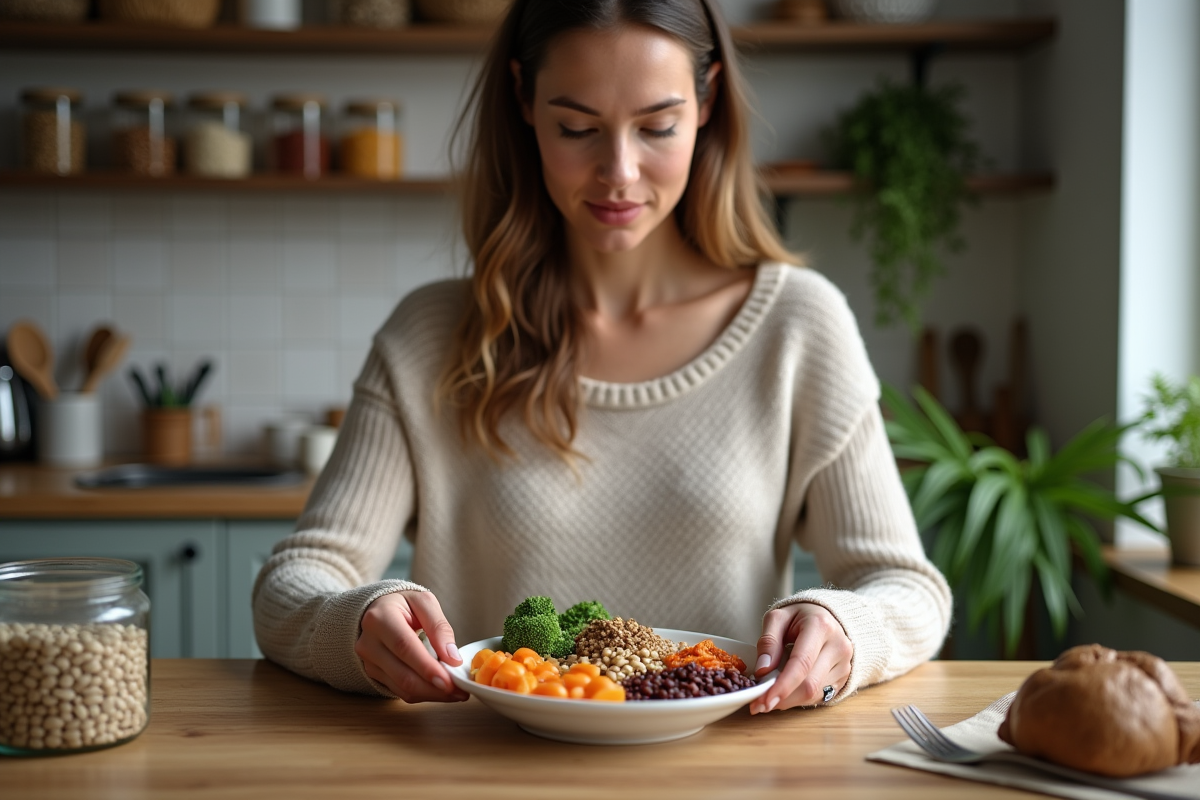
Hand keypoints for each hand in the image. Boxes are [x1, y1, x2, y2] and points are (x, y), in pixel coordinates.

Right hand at [355, 590, 469, 703]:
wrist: (379, 610)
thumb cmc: (404, 605)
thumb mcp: (424, 603)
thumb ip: (439, 627)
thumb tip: (452, 658)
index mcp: (380, 618)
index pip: (404, 647)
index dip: (427, 667)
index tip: (449, 680)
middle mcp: (369, 643)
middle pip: (403, 675)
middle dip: (434, 687)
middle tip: (460, 691)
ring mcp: (369, 662)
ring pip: (402, 688)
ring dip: (431, 694)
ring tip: (455, 691)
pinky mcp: (374, 675)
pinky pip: (400, 692)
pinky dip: (423, 694)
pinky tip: (439, 689)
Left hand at [749, 602, 851, 713]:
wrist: (825, 616)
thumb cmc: (799, 616)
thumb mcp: (778, 618)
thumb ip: (768, 641)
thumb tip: (762, 670)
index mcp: (821, 626)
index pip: (802, 663)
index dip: (782, 686)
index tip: (763, 701)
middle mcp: (838, 646)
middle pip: (809, 684)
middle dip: (781, 698)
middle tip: (758, 704)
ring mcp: (844, 664)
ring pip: (815, 694)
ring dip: (789, 701)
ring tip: (769, 696)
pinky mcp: (844, 677)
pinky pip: (820, 696)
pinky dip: (799, 698)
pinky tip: (787, 692)